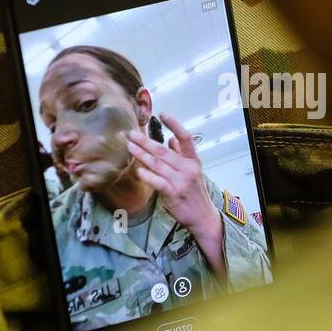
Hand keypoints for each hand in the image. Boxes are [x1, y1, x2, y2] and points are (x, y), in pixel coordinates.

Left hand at [125, 114, 223, 255]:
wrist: (203, 216)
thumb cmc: (195, 193)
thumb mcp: (193, 171)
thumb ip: (182, 154)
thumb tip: (171, 139)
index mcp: (193, 161)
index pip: (185, 138)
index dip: (174, 124)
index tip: (162, 114)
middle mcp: (188, 168)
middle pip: (163, 150)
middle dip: (145, 141)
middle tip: (130, 133)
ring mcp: (181, 181)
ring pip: (157, 164)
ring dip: (141, 154)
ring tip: (129, 146)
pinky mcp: (173, 194)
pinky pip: (158, 182)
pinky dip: (147, 175)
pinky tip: (138, 170)